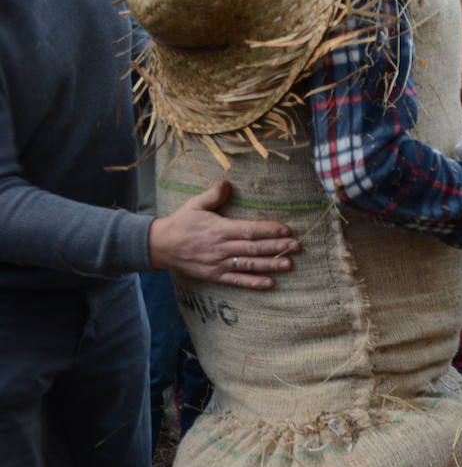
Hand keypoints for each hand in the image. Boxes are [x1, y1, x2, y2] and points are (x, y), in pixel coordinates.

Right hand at [147, 181, 297, 289]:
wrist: (159, 246)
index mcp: (218, 229)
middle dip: (276, 247)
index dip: (269, 230)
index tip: (286, 230)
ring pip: (248, 265)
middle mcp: (220, 248)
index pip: (248, 230)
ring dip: (270, 265)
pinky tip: (270, 283)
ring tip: (289, 264)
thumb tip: (227, 183)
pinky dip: (253, 283)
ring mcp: (218, 264)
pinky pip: (237, 281)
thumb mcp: (195, 205)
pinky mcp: (215, 276)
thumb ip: (213, 195)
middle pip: (253, 248)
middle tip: (297, 246)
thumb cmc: (181, 222)